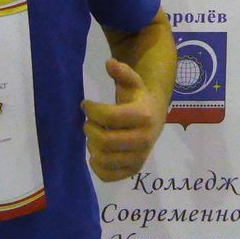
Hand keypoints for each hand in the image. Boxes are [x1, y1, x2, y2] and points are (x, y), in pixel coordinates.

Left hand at [82, 58, 164, 181]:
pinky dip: (97, 165)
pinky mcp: (133, 171)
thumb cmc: (137, 99)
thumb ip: (122, 72)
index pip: (108, 116)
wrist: (154, 118)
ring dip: (92, 145)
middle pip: (104, 140)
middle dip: (89, 129)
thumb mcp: (132, 82)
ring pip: (103, 158)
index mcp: (143, 116)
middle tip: (88, 123)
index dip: (91, 109)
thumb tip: (109, 63)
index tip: (85, 104)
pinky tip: (96, 153)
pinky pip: (107, 175)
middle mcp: (144, 139)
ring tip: (94, 136)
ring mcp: (139, 157)